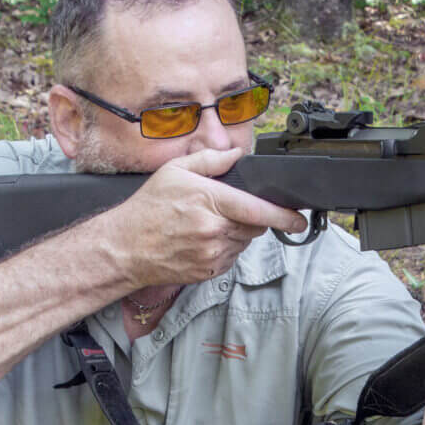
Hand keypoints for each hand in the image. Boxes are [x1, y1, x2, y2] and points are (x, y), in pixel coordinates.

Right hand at [109, 147, 307, 287]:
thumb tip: (235, 153)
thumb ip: (210, 160)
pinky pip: (231, 258)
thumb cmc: (148, 208)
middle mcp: (214, 230)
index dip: (283, 216)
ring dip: (235, 234)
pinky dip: (224, 249)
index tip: (299, 220)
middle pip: (254, 226)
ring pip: (243, 243)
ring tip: (206, 225)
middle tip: (224, 211)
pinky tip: (202, 241)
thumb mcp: (175, 172)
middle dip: (249, 218)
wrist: (125, 248)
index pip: (258, 210)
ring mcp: (213, 253)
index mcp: (210, 202)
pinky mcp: (209, 271)